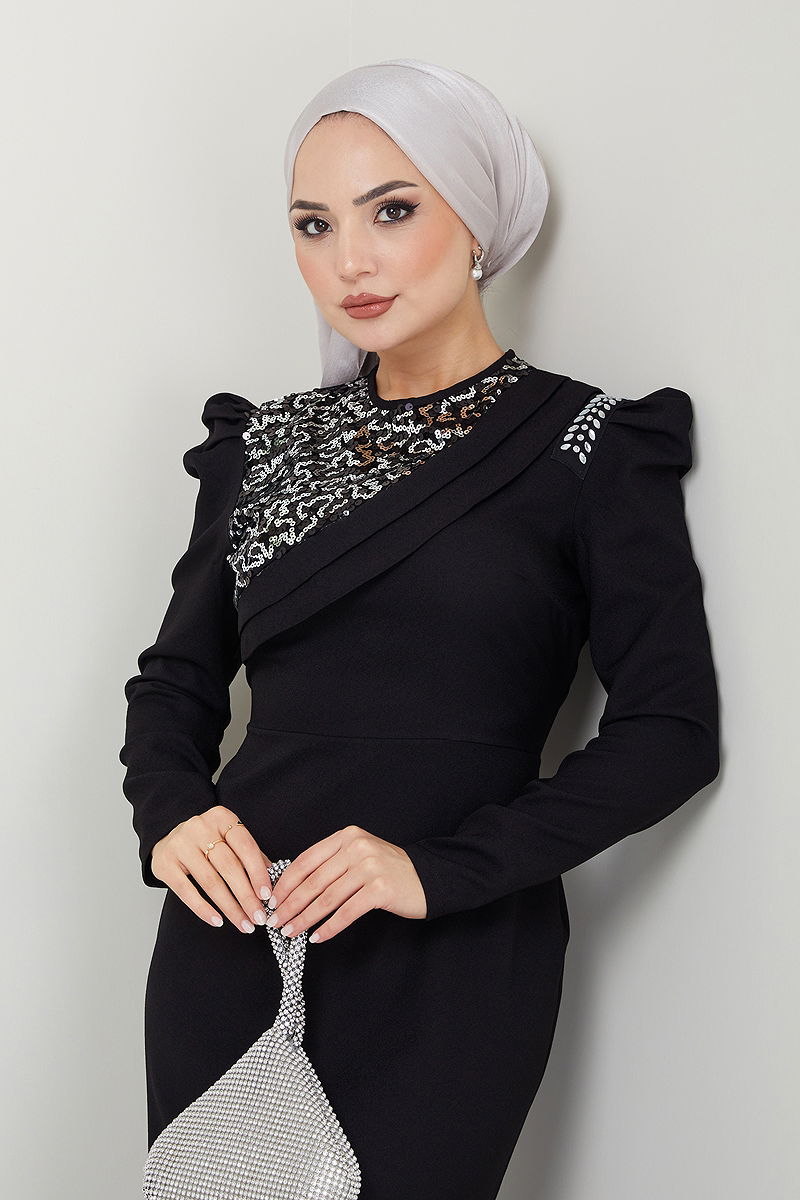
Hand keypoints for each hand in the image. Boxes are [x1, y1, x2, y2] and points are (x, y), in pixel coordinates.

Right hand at [150, 806, 274, 932]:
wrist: (167, 838)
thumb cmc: (205, 841)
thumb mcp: (228, 839)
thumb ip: (249, 855)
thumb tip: (273, 879)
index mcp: (222, 818)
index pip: (245, 846)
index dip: (258, 873)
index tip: (267, 896)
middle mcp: (200, 828)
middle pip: (229, 866)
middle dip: (246, 896)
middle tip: (258, 917)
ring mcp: (181, 845)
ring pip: (210, 881)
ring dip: (230, 907)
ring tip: (243, 924)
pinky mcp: (165, 864)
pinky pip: (186, 891)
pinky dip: (203, 909)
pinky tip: (217, 921)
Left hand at [263, 825, 427, 943]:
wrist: (429, 877)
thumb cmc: (389, 870)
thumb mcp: (359, 855)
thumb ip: (331, 863)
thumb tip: (292, 887)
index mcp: (347, 837)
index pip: (306, 860)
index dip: (285, 883)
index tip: (271, 900)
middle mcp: (357, 848)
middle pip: (313, 881)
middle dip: (290, 904)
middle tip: (275, 921)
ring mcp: (370, 867)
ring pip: (327, 898)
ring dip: (305, 918)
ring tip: (290, 932)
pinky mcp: (381, 889)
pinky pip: (347, 912)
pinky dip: (329, 927)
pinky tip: (317, 937)